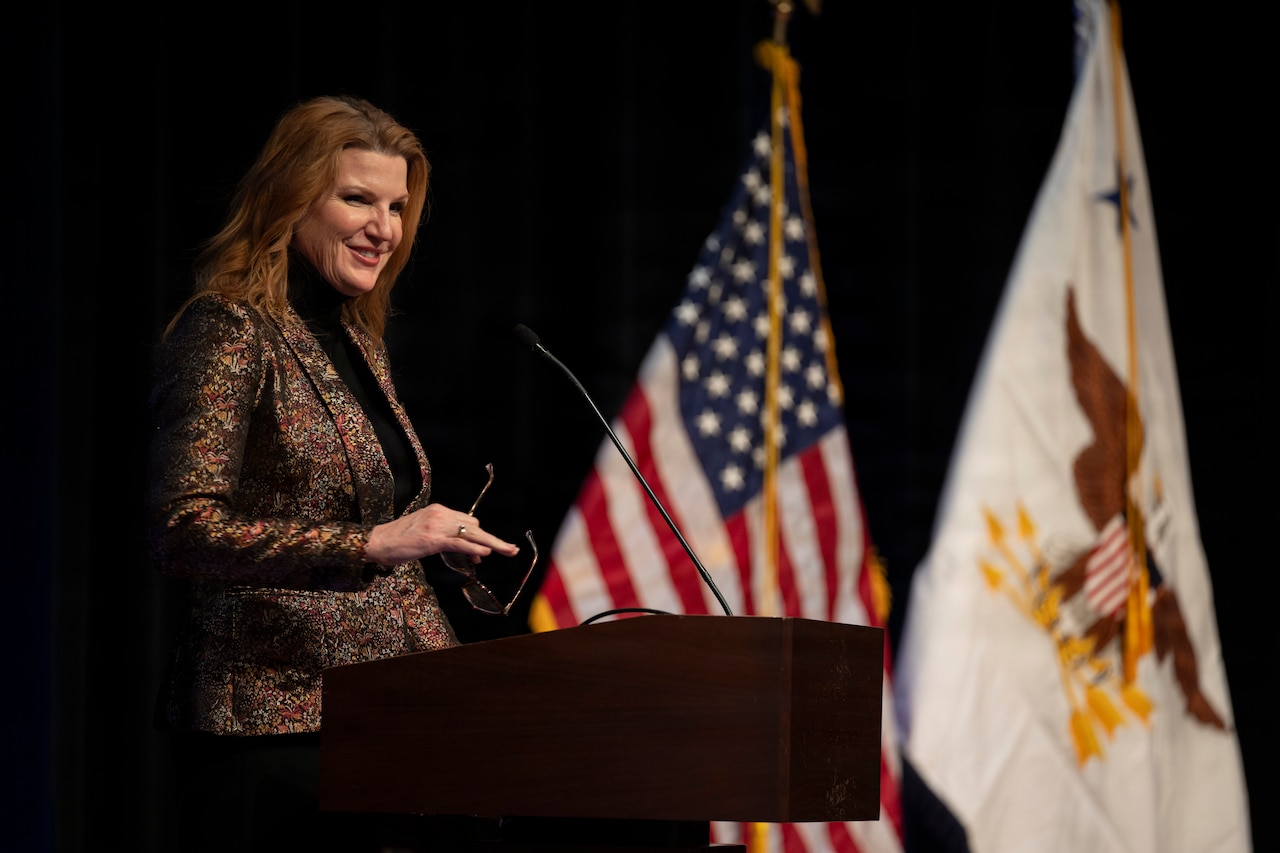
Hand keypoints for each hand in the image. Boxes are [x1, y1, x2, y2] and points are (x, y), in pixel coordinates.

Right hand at [364, 503, 519, 566]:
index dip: (481, 537)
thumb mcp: (425, 533)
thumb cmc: (399, 540)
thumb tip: (469, 548)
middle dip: (494, 539)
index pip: (468, 521)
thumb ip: (446, 537)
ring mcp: (436, 526)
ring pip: (471, 534)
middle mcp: (440, 514)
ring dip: (492, 544)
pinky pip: (458, 543)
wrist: (377, 542)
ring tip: (507, 551)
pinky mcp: (432, 539)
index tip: (491, 548)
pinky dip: (473, 548)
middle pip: (474, 527)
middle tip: (511, 549)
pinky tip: (484, 554)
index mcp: (439, 510)